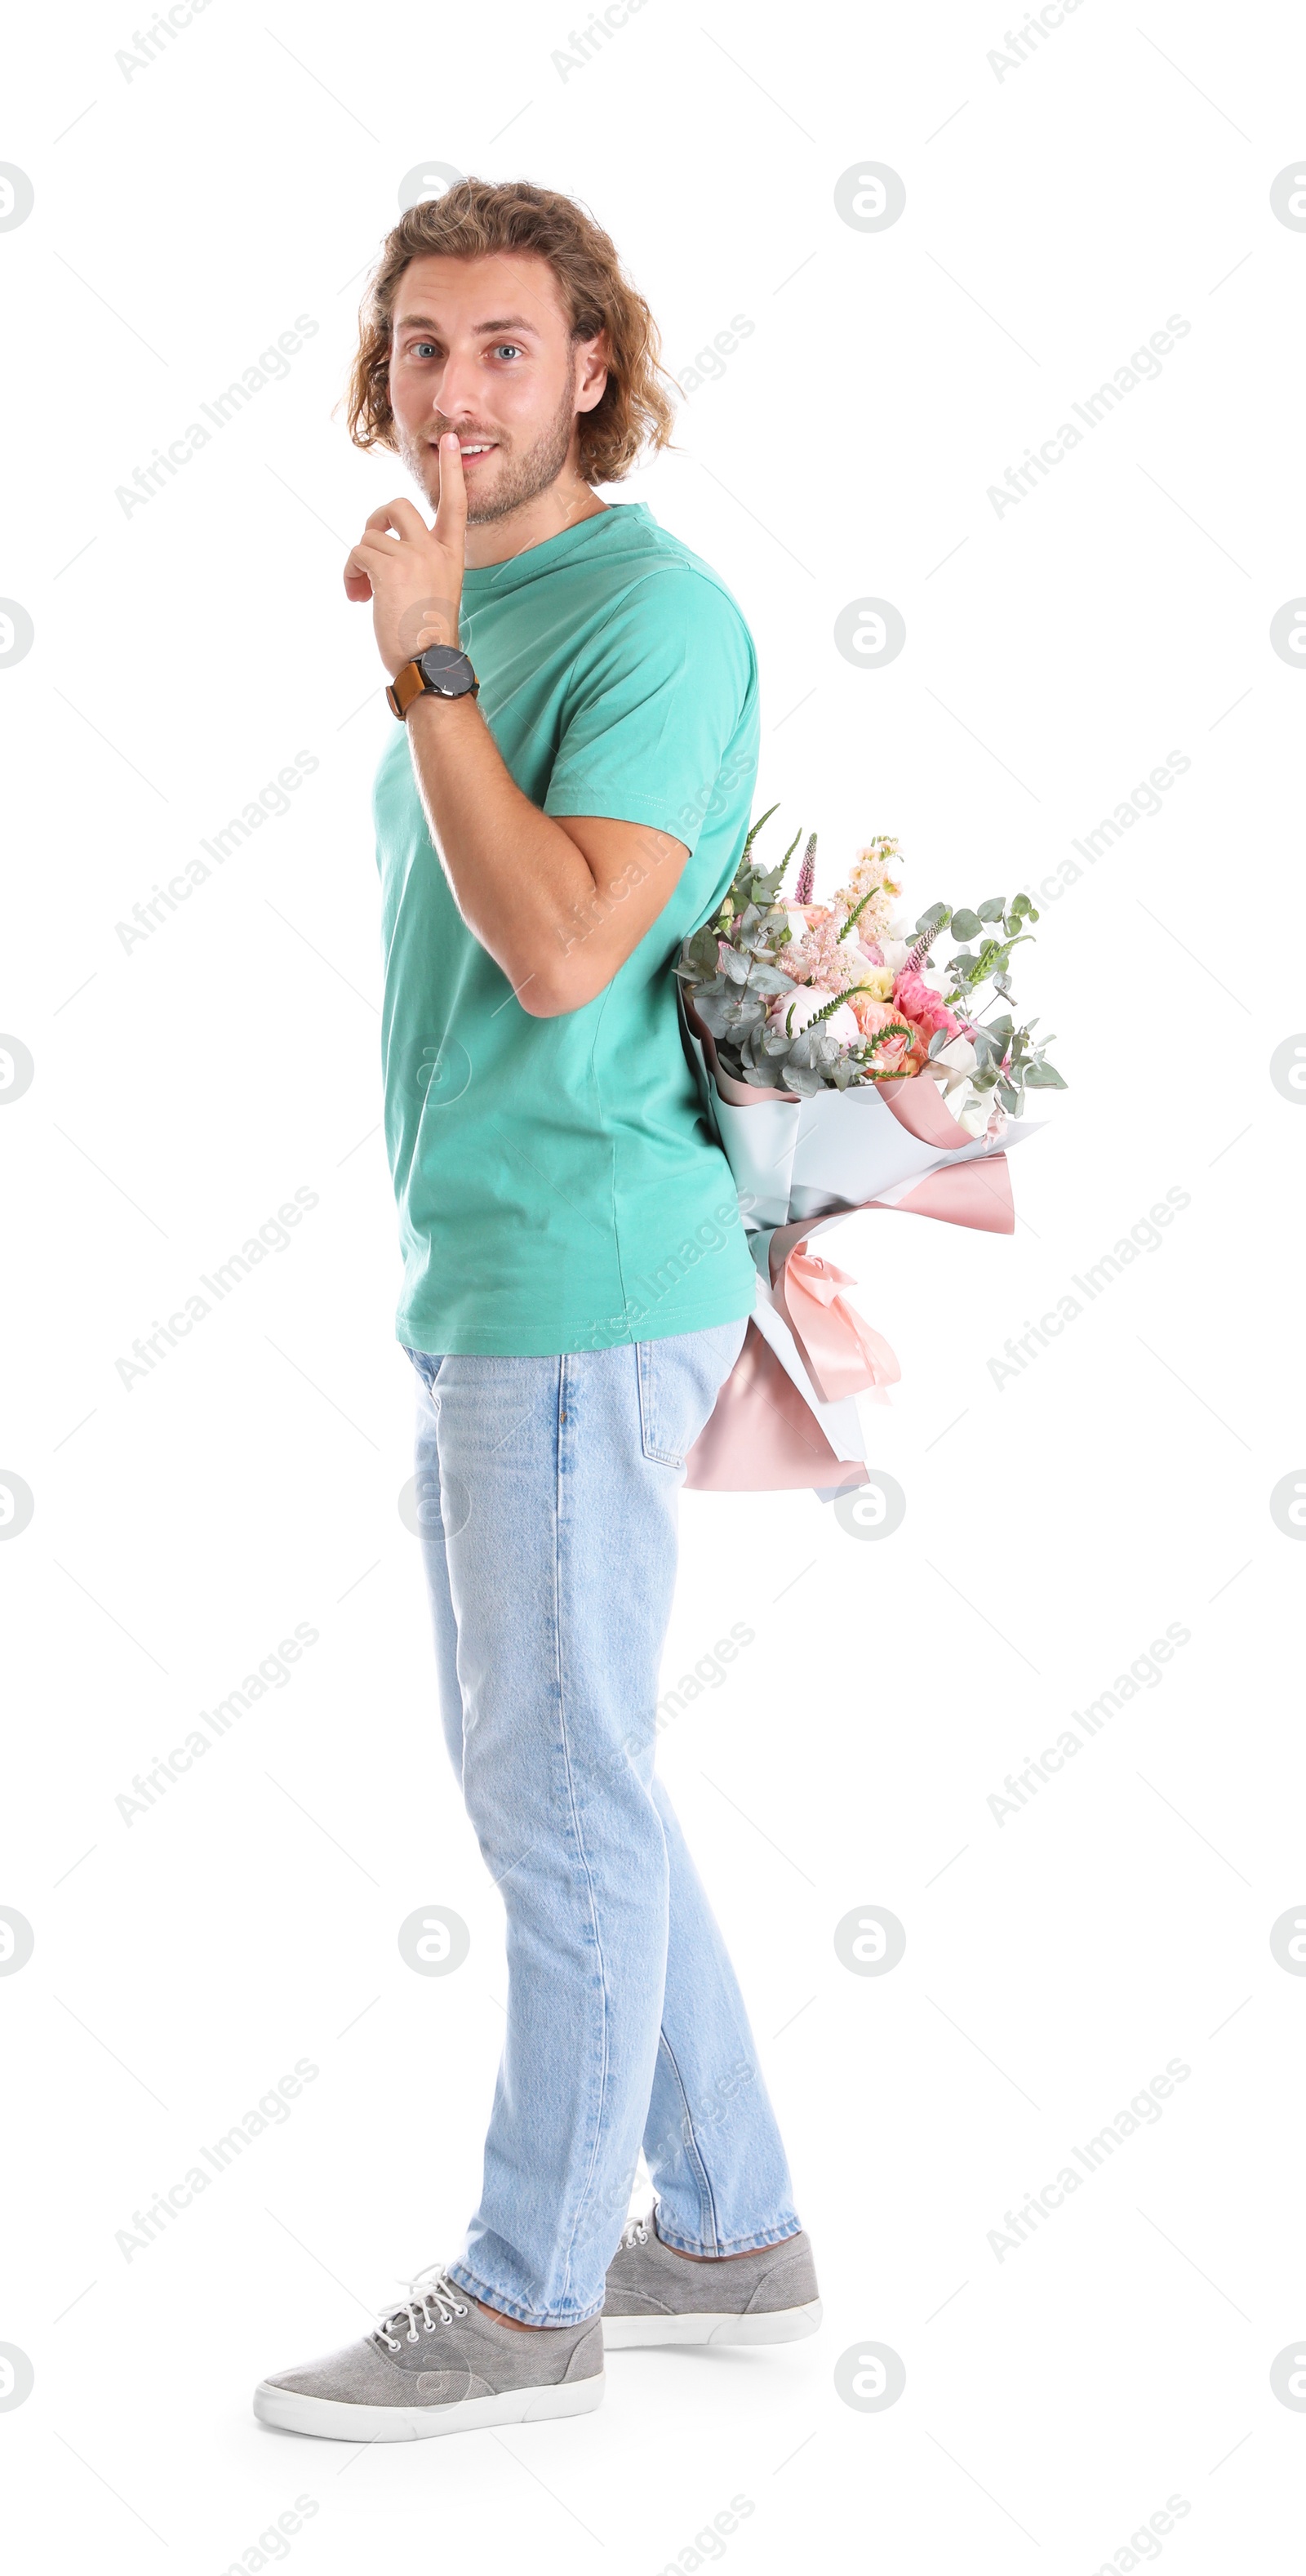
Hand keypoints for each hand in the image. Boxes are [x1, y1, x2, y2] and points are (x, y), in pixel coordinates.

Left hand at [343, 435, 466, 676]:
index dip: (451, 471)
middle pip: (397, 506)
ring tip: (361, 592)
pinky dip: (350, 573)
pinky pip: (357, 553)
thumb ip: (418, 565)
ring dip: (358, 562)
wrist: (428, 662)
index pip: (455, 504)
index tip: (451, 441)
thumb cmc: (428, 638)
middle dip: (375, 522)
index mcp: (451, 554)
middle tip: (368, 551)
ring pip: (369, 536)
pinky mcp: (389, 568)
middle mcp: (434, 549)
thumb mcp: (434, 592)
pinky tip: (357, 597)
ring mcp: (413, 556)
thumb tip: (378, 557)